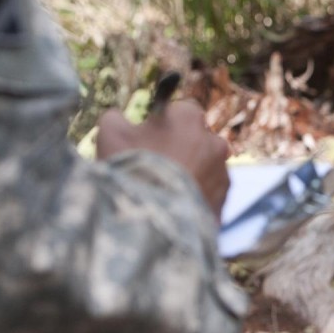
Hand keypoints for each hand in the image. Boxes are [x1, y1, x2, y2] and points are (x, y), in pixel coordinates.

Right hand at [96, 100, 230, 218]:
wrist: (152, 221)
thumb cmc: (132, 170)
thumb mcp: (111, 135)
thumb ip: (116, 118)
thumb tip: (117, 117)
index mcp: (190, 118)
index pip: (181, 111)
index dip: (163, 125)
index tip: (148, 140)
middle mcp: (214, 142)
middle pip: (196, 142)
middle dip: (180, 151)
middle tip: (154, 169)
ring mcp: (222, 174)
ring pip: (204, 170)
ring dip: (189, 177)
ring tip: (162, 194)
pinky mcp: (222, 203)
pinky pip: (207, 197)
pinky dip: (194, 201)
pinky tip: (172, 210)